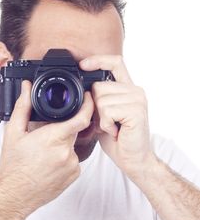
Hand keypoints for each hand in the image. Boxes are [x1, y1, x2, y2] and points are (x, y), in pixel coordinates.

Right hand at [0, 80, 93, 213]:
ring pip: (72, 145)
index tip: (87, 97)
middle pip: (74, 130)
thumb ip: (23, 106)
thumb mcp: (14, 132)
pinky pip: (74, 160)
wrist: (14, 195)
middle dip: (63, 128)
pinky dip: (65, 158)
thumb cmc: (13, 166)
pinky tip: (50, 163)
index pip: (81, 118)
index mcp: (53, 138)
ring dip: (62, 144)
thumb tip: (27, 88)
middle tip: (46, 136)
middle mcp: (66, 152)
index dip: (88, 105)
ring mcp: (72, 165)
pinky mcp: (74, 175)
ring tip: (44, 154)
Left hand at [80, 55, 151, 177]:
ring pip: (101, 99)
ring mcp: (137, 99)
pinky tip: (116, 131)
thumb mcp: (104, 114)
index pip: (115, 62)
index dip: (98, 60)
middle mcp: (135, 91)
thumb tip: (83, 88)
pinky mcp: (136, 111)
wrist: (133, 159)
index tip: (82, 65)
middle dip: (95, 106)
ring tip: (112, 127)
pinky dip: (106, 124)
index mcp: (128, 88)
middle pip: (99, 85)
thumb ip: (98, 99)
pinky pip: (107, 110)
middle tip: (107, 121)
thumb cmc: (118, 138)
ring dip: (101, 118)